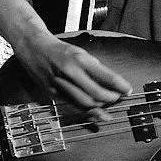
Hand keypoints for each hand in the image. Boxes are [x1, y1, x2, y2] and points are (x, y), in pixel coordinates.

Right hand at [18, 33, 132, 124]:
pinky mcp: (51, 93)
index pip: (106, 76)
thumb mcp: (81, 53)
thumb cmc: (60, 50)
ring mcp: (59, 84)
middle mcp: (69, 72)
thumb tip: (111, 84)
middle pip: (96, 94)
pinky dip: (85, 111)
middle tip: (118, 99)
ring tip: (108, 107)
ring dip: (99, 108)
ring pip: (84, 104)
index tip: (128, 90)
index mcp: (79, 59)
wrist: (32, 47)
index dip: (120, 86)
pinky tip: (95, 113)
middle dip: (111, 99)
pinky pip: (72, 105)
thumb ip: (95, 68)